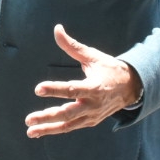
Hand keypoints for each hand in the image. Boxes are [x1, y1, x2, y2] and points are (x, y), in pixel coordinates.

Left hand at [24, 25, 142, 137]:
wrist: (131, 88)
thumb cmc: (109, 69)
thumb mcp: (93, 56)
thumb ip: (72, 46)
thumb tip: (57, 29)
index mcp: (94, 87)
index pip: (71, 89)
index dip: (54, 89)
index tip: (38, 89)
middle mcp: (93, 104)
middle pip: (67, 113)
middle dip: (47, 117)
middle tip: (28, 119)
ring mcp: (92, 115)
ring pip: (67, 125)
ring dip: (48, 128)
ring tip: (30, 131)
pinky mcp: (90, 121)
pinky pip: (71, 127)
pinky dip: (56, 129)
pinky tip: (40, 130)